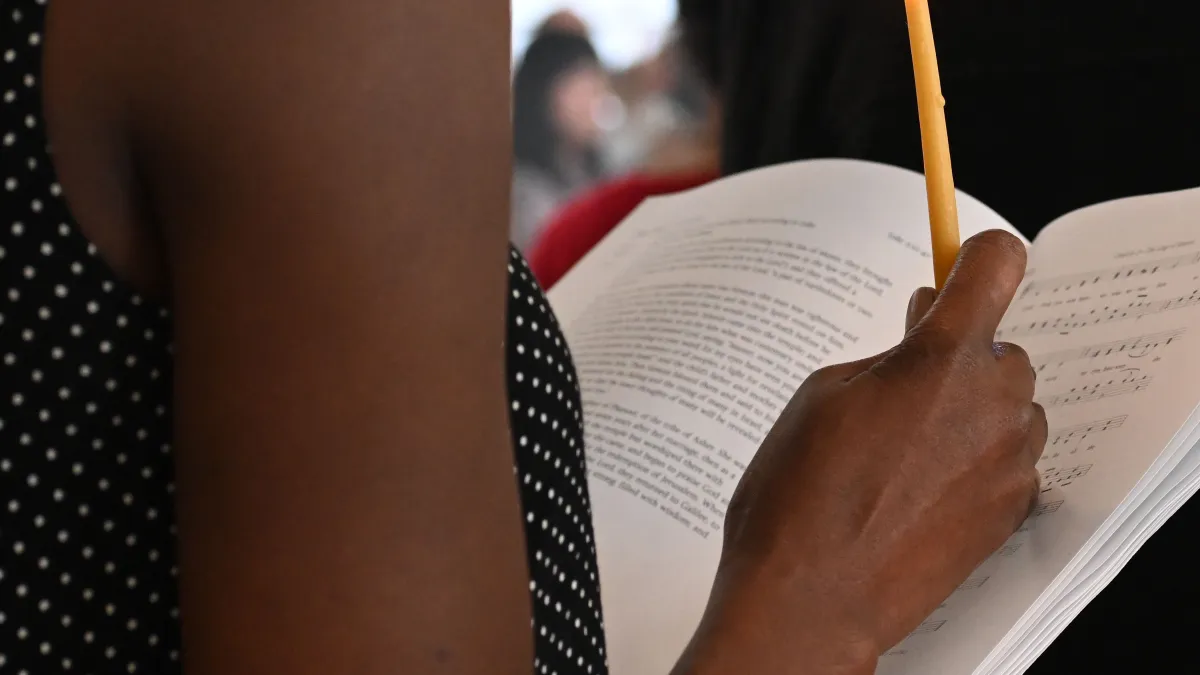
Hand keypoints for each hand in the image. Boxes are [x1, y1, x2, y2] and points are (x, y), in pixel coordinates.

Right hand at [675, 230, 1046, 674]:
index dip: (977, 256)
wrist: (809, 599)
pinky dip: (975, 458)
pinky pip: (1008, 459)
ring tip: (903, 444)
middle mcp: (990, 403)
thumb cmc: (798, 497)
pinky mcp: (1010, 512)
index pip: (998, 265)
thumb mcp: (823, 394)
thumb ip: (888, 352)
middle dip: (959, 351)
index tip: (959, 264)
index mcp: (940, 359)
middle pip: (1002, 344)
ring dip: (970, 407)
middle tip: (901, 377)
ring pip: (1009, 404)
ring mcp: (1007, 462)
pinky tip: (919, 484)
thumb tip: (925, 325)